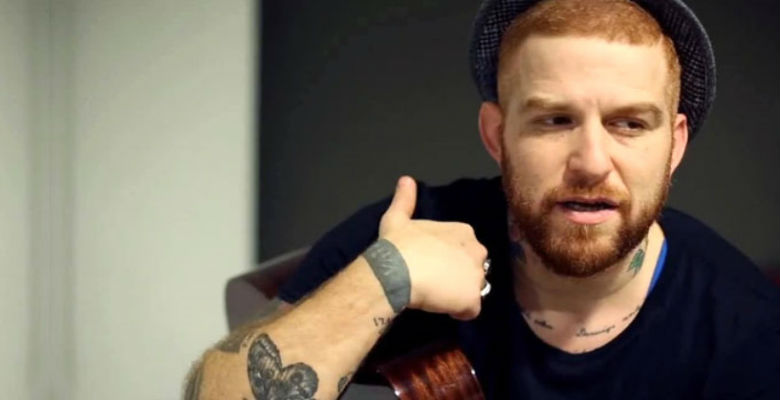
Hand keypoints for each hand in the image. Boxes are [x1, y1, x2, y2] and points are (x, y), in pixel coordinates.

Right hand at [378, 176, 487, 319]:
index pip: (465, 249)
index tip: (432, 265)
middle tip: (435, 282)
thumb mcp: (397, 218)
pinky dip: (459, 312)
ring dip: (460, 295)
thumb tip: (405, 179)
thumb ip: (405, 199)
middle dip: (460, 277)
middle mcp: (477, 251)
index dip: (450, 260)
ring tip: (438, 296)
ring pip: (474, 290)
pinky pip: (471, 311)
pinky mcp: (472, 299)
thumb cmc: (398, 244)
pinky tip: (443, 309)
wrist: (397, 271)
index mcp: (464, 231)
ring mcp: (477, 276)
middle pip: (474, 269)